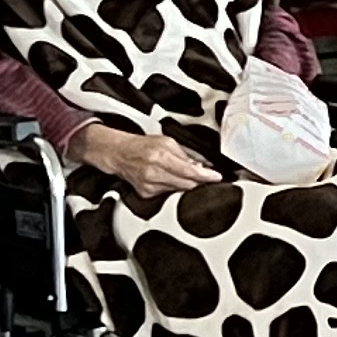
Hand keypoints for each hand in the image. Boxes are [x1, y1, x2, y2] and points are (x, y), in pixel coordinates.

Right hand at [72, 124, 216, 199]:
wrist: (120, 154)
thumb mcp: (167, 142)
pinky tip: (172, 180)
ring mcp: (149, 186)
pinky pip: (168, 194)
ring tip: (188, 177)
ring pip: (179, 191)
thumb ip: (185, 155)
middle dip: (200, 182)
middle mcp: (155, 173)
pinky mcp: (146, 194)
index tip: (217, 178)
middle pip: (186, 185)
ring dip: (187, 185)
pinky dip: (174, 188)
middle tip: (207, 178)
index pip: (189, 171)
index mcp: (161, 157)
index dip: (206, 176)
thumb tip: (201, 167)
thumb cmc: (143, 145)